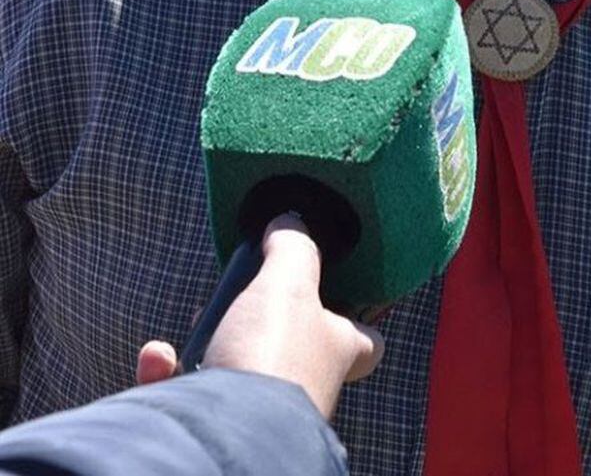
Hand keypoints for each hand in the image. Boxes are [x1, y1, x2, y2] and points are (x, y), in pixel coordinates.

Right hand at [137, 214, 382, 417]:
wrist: (224, 437)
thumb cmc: (271, 354)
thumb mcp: (289, 280)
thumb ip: (293, 245)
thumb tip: (289, 221)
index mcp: (336, 351)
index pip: (365, 340)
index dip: (356, 316)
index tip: (336, 289)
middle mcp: (306, 387)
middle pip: (290, 346)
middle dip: (255, 317)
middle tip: (237, 294)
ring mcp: (261, 411)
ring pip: (234, 366)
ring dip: (206, 339)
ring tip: (198, 322)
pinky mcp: (214, 426)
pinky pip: (186, 393)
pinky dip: (166, 371)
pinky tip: (159, 357)